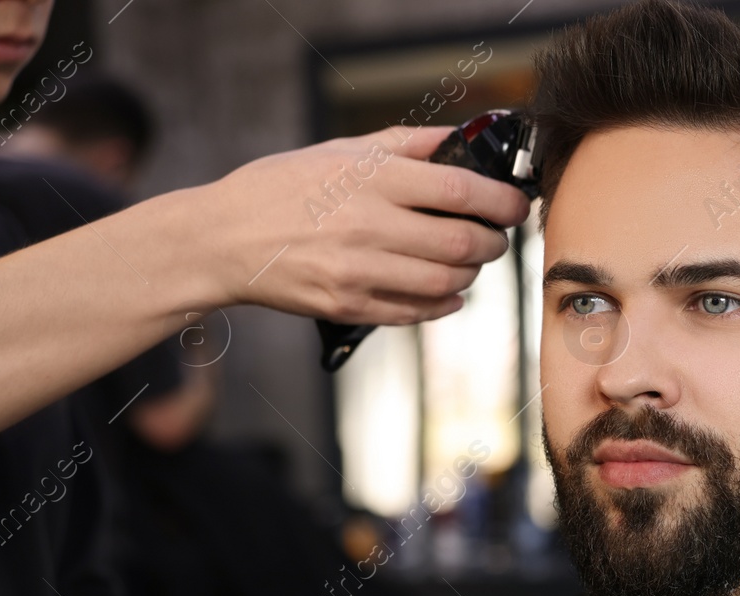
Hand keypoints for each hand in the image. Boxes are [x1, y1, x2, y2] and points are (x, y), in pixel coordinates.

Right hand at [196, 125, 531, 323]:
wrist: (222, 239)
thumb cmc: (282, 188)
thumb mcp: (339, 151)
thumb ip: (405, 144)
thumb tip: (460, 138)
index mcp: (369, 179)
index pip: (458, 189)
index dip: (501, 201)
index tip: (517, 205)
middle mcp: (368, 226)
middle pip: (463, 243)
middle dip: (494, 243)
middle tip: (496, 237)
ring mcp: (358, 271)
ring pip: (447, 282)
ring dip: (471, 275)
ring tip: (468, 262)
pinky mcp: (348, 306)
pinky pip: (417, 312)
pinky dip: (444, 304)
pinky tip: (447, 291)